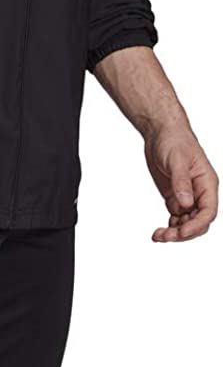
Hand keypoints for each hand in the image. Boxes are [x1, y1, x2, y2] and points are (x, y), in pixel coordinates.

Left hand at [143, 120, 218, 241]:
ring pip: (187, 223)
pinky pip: (177, 218)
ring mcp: (187, 196)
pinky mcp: (175, 197)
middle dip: (183, 232)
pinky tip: (160, 230)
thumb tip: (186, 203)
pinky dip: (170, 226)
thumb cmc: (174, 139)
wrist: (160, 131)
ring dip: (175, 232)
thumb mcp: (177, 160)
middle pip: (198, 222)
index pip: (208, 211)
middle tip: (165, 236)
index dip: (196, 225)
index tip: (181, 232)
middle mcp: (200, 193)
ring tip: (158, 235)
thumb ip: (182, 182)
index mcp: (207, 183)